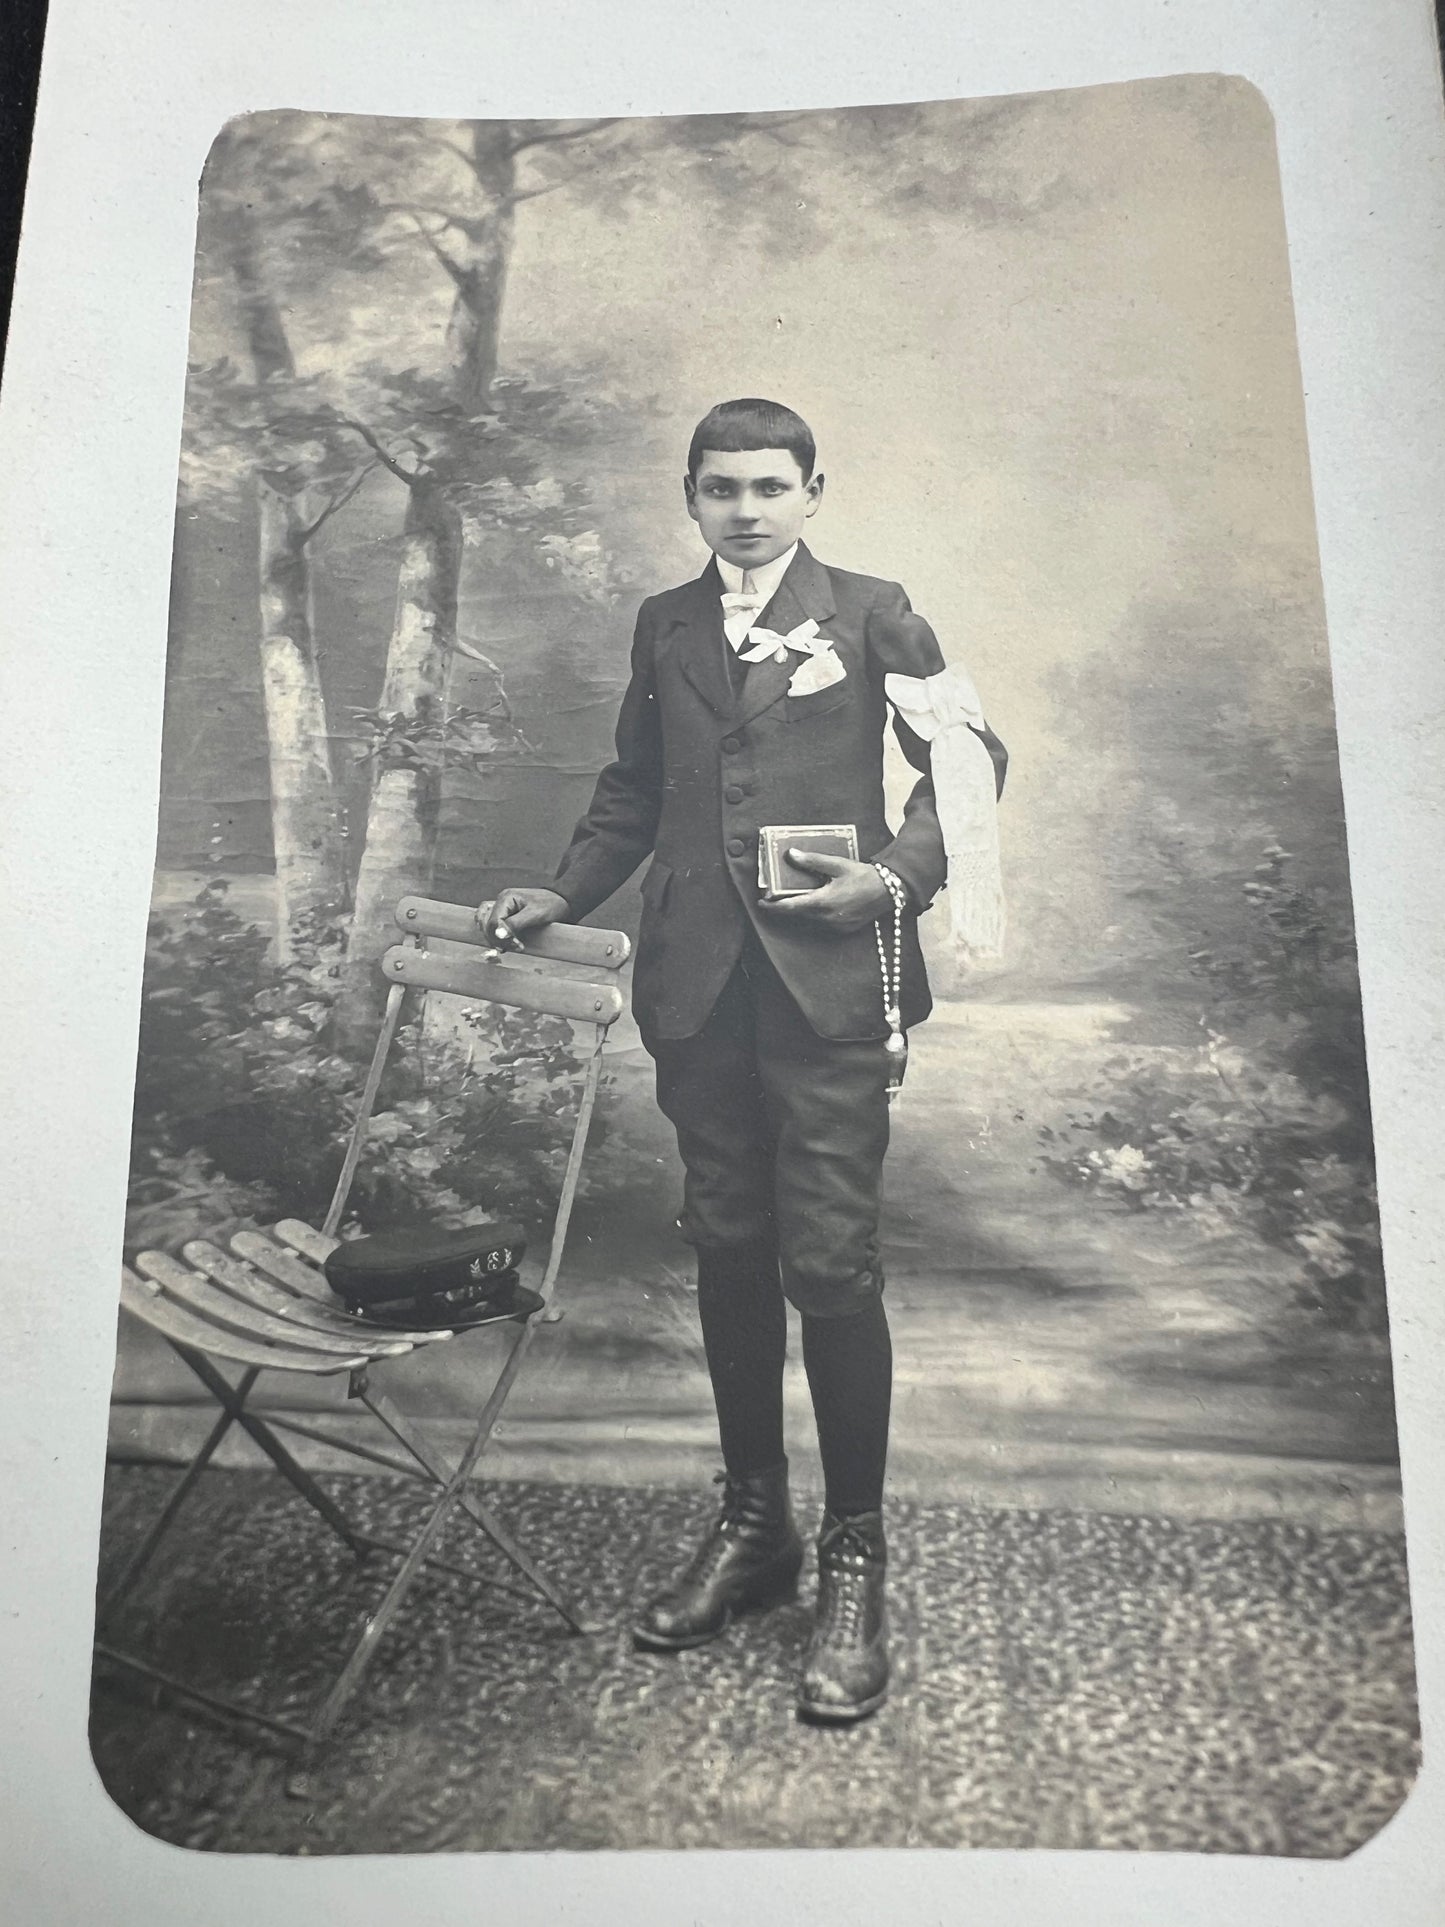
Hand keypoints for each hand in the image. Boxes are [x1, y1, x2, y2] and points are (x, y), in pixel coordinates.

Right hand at [478, 887, 568, 947]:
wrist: (562, 900)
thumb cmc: (551, 905)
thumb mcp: (534, 915)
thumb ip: (514, 924)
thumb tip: (498, 935)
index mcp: (506, 898)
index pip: (493, 922)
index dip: (500, 936)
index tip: (515, 945)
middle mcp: (501, 901)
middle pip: (487, 924)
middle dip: (497, 938)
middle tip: (514, 947)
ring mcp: (502, 906)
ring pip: (486, 924)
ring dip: (494, 937)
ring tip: (508, 947)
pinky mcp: (506, 913)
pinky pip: (492, 923)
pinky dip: (494, 933)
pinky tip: (500, 942)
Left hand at [757, 851, 893, 931]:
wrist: (889, 892)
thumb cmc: (863, 877)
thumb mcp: (837, 865)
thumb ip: (812, 861)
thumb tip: (791, 855)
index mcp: (823, 902)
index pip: (790, 908)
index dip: (773, 907)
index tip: (761, 904)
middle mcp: (827, 918)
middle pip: (798, 914)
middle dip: (786, 907)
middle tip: (775, 897)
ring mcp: (835, 926)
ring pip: (809, 920)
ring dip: (801, 911)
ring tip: (796, 898)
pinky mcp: (843, 930)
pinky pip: (822, 924)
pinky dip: (815, 915)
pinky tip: (817, 904)